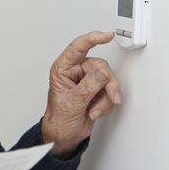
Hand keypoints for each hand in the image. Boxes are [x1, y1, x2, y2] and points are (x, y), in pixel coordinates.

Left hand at [41, 30, 121, 157]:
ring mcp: (86, 80)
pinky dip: (106, 103)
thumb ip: (88, 86)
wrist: (64, 134)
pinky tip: (95, 110)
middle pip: (100, 66)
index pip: (77, 48)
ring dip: (106, 97)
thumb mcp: (73, 102)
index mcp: (62, 69)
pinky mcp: (96, 89)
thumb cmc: (59, 118)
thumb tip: (102, 72)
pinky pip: (110, 90)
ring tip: (95, 110)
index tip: (107, 36)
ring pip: (108, 79)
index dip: (92, 39)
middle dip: (106, 85)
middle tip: (108, 98)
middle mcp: (74, 71)